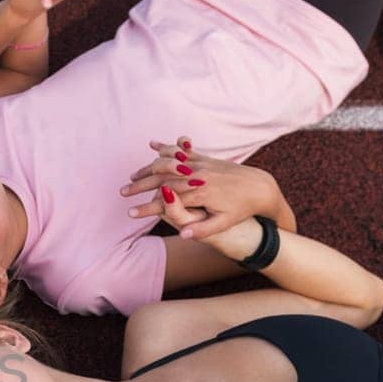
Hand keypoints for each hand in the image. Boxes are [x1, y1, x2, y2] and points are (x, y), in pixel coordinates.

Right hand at [119, 138, 285, 241]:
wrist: (259, 187)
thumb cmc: (242, 209)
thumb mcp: (224, 224)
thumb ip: (202, 230)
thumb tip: (181, 236)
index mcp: (201, 192)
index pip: (167, 199)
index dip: (147, 208)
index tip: (130, 214)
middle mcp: (198, 175)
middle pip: (162, 178)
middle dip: (139, 186)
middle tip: (122, 193)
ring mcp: (200, 164)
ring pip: (168, 163)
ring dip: (148, 168)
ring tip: (132, 176)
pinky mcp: (204, 158)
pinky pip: (181, 151)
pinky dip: (166, 148)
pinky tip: (152, 145)